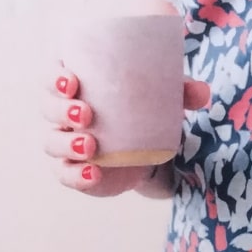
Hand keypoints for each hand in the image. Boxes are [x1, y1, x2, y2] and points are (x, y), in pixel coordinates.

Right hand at [43, 67, 210, 195]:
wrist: (145, 151)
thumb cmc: (144, 112)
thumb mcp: (162, 99)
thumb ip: (181, 92)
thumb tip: (203, 92)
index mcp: (78, 86)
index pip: (54, 76)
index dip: (55, 77)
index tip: (73, 80)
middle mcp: (64, 114)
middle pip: (49, 108)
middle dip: (62, 110)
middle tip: (86, 113)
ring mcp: (66, 144)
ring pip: (52, 142)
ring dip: (67, 143)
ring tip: (90, 145)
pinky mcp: (75, 171)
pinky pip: (66, 174)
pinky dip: (77, 175)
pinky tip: (94, 174)